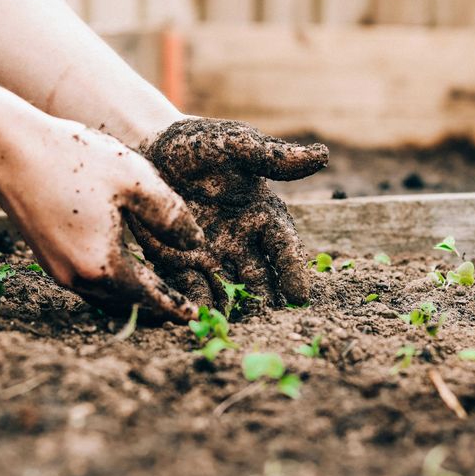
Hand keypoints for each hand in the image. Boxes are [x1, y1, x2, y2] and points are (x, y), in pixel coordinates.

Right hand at [0, 117, 203, 321]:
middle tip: (179, 309)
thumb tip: (195, 243)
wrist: (9, 148)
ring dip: (133, 299)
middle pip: (126, 303)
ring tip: (156, 294)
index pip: (149, 296)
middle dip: (155, 308)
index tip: (194, 316)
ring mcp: (58, 270)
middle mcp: (77, 277)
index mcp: (102, 265)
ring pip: (105, 297)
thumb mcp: (136, 181)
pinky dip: (112, 285)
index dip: (175, 306)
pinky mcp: (47, 258)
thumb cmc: (74, 159)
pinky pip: (88, 283)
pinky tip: (123, 271)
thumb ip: (171, 216)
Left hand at [130, 118, 327, 308]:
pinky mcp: (181, 263)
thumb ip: (271, 157)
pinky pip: (192, 288)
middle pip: (260, 278)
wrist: (153, 150)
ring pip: (229, 290)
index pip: (284, 247)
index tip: (300, 296)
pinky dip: (197, 304)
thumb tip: (322, 156)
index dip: (293, 271)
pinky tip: (198, 319)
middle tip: (271, 325)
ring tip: (236, 330)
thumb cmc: (200, 145)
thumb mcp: (235, 145)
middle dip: (266, 301)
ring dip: (234, 310)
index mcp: (262, 216)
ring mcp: (212, 256)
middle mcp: (242, 242)